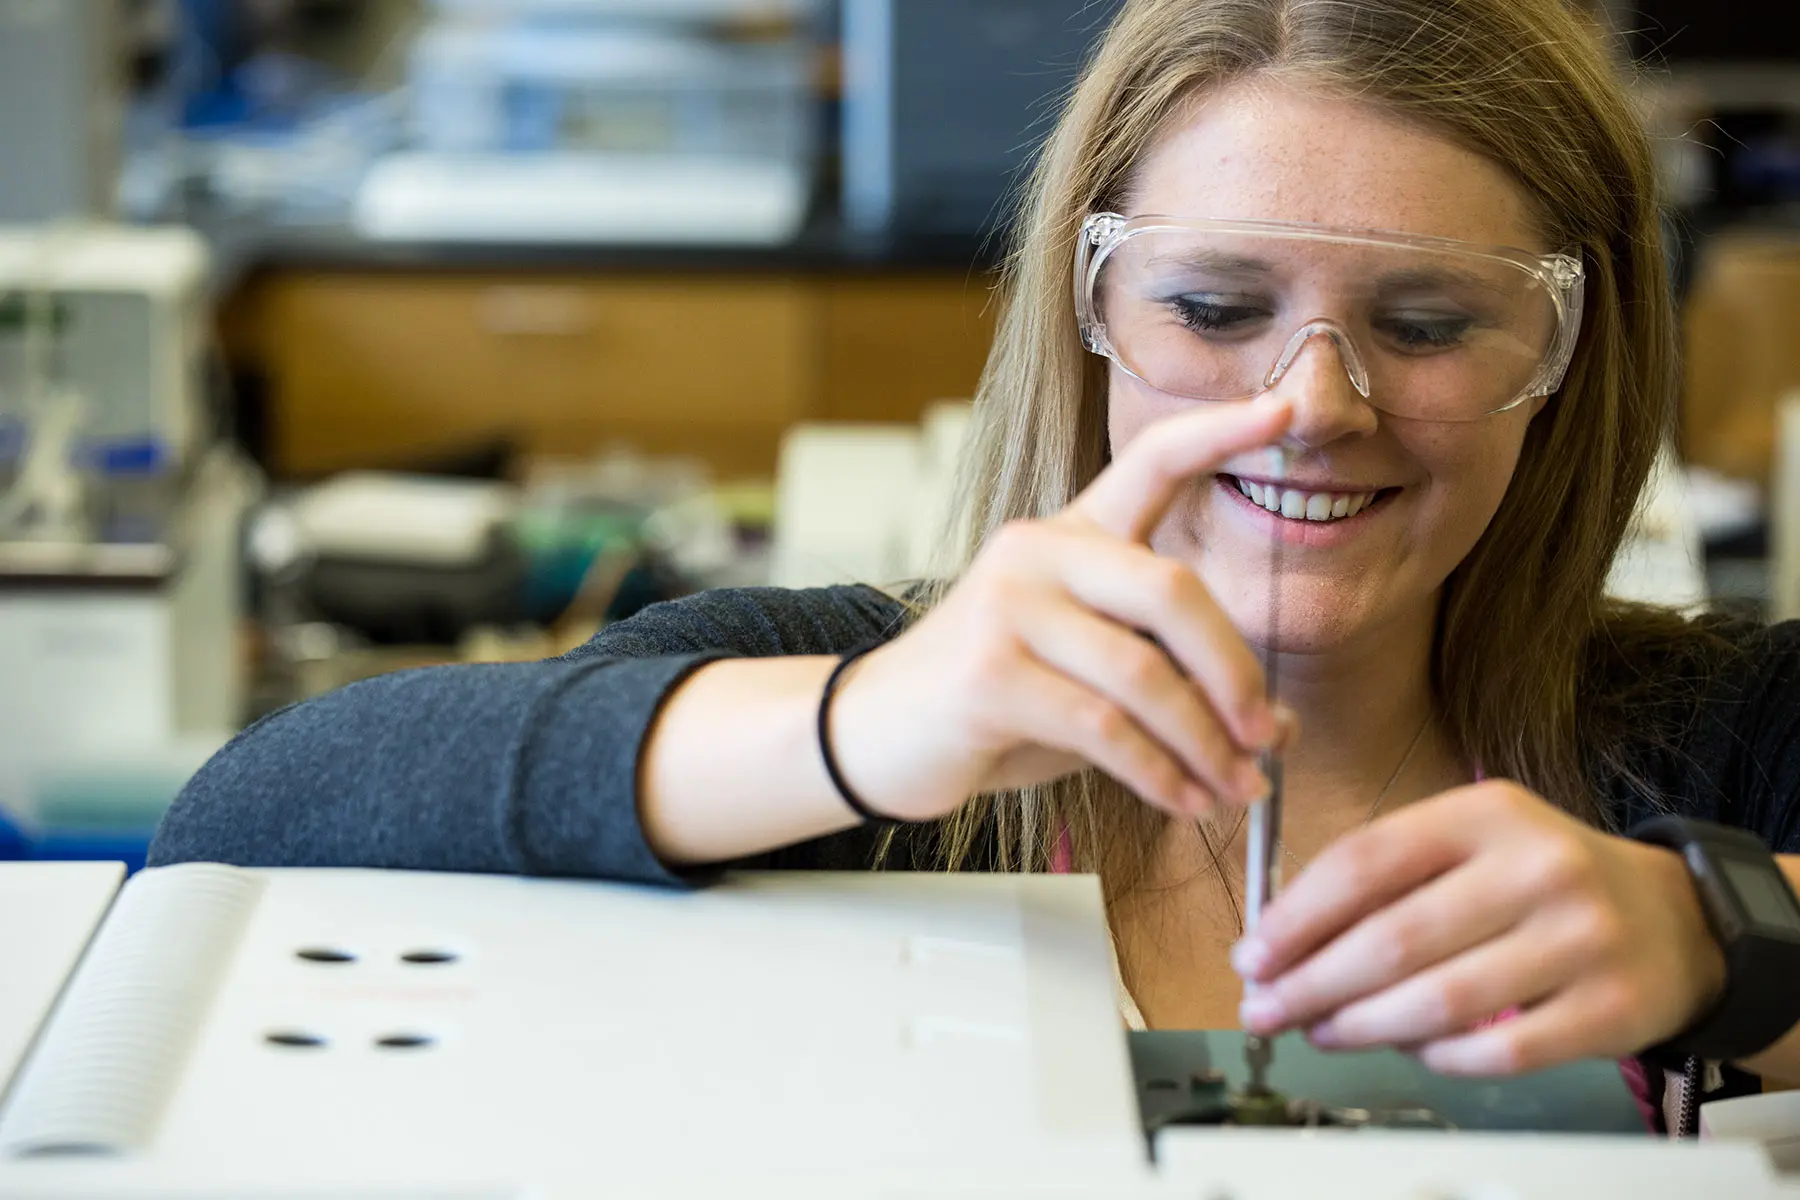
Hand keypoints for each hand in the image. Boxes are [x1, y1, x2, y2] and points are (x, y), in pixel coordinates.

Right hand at [828, 397, 1294, 822]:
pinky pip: (1102, 727)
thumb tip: (1274, 728)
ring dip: (1203, 743)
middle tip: (1267, 736)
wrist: (877, 733)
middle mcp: (1038, 552)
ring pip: (1142, 673)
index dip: (1220, 433)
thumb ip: (1173, 680)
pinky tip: (1183, 800)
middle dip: (1235, 673)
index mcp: (1070, 533)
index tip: (1287, 411)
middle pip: (1172, 590)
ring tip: (1234, 789)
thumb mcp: (1089, 673)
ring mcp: (1007, 607)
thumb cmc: (995, 697)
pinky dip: (1157, 773)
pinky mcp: (988, 674)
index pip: (1153, 462)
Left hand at [1231, 781, 1727, 1074]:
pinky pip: (1496, 1051)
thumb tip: (1284, 936)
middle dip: (1312, 982)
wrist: (1674, 918)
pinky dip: (1437, 1056)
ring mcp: (1579, 939)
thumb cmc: (1542, 879)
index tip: (1252, 953)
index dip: (1297, 916)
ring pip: (1439, 1001)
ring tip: (1321, 1030)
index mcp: (1487, 813)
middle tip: (1267, 1007)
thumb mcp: (1471, 842)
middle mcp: (1537, 868)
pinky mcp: (1609, 1008)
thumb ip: (1386, 875)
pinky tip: (1406, 1048)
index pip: (1366, 862)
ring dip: (1361, 1025)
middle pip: (1393, 938)